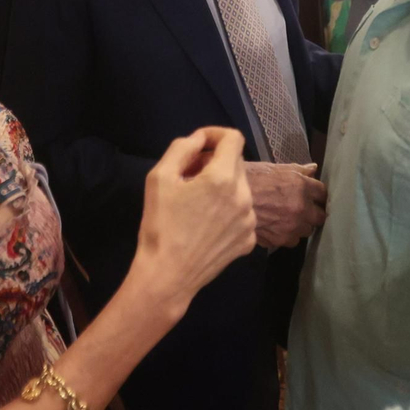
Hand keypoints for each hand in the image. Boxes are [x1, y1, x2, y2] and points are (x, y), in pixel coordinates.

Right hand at [131, 128, 256, 306]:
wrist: (168, 275)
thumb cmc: (160, 225)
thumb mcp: (159, 178)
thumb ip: (181, 149)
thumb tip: (199, 139)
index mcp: (223, 178)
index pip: (233, 138)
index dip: (215, 134)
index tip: (199, 144)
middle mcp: (244, 196)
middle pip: (236, 163)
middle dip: (214, 161)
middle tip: (188, 175)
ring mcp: (250, 221)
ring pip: (240, 188)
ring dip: (221, 186)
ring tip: (196, 202)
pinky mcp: (249, 240)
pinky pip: (241, 213)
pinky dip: (227, 210)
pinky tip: (206, 223)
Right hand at [244, 161, 327, 246]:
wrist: (224, 199)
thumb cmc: (247, 179)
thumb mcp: (272, 168)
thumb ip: (296, 170)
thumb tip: (313, 169)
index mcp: (300, 186)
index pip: (323, 193)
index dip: (317, 194)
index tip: (312, 196)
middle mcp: (300, 207)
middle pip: (320, 216)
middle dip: (312, 213)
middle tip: (301, 210)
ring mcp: (291, 226)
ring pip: (306, 231)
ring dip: (299, 226)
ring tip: (286, 220)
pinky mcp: (280, 240)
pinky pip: (291, 241)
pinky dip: (285, 235)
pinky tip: (275, 228)